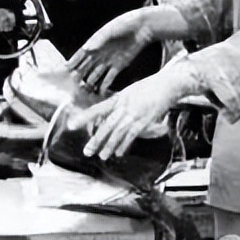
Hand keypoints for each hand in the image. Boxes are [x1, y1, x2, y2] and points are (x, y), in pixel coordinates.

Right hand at [67, 6, 177, 92]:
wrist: (143, 27)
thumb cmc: (124, 24)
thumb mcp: (110, 30)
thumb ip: (99, 39)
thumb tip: (87, 48)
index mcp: (95, 43)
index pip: (81, 54)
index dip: (73, 61)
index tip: (65, 69)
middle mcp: (100, 53)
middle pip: (86, 66)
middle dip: (79, 75)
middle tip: (72, 85)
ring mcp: (109, 61)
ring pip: (96, 74)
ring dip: (90, 82)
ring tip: (84, 91)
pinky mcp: (119, 66)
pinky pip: (109, 77)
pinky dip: (104, 84)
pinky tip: (99, 92)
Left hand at [70, 64, 196, 158]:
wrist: (168, 84)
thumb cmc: (151, 87)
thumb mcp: (132, 92)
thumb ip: (121, 104)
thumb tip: (112, 114)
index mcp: (118, 98)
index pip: (98, 109)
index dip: (84, 117)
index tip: (71, 125)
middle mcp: (124, 105)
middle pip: (106, 125)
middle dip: (96, 139)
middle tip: (87, 151)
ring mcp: (134, 112)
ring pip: (117, 131)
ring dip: (109, 145)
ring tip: (102, 156)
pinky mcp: (145, 119)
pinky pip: (132, 134)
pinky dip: (124, 144)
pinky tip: (118, 152)